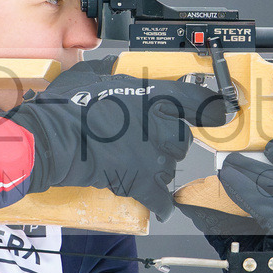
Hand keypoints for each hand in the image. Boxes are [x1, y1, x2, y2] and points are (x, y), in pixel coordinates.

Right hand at [5, 57, 225, 220]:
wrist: (52, 139)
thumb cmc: (66, 106)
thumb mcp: (90, 74)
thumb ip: (111, 70)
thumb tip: (112, 65)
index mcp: (153, 96)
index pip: (197, 101)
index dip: (212, 108)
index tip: (221, 112)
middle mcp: (160, 125)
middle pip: (182, 139)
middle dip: (169, 142)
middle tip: (148, 141)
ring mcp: (152, 155)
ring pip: (170, 166)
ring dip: (158, 167)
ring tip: (135, 163)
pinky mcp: (140, 180)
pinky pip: (160, 197)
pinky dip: (161, 203)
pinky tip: (162, 207)